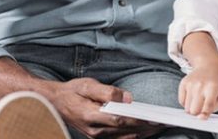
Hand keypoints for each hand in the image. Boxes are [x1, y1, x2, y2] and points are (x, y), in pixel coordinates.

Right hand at [46, 77, 163, 138]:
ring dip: (142, 133)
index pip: (120, 119)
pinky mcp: (97, 137)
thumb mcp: (87, 85)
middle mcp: (94, 130)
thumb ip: (107, 91)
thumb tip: (127, 97)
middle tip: (164, 124)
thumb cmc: (71, 91)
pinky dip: (133, 135)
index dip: (138, 120)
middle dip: (146, 128)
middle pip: (125, 131)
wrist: (54, 103)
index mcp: (91, 115)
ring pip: (123, 137)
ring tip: (158, 127)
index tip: (155, 119)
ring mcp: (95, 136)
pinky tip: (144, 130)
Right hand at [178, 61, 217, 118]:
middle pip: (194, 110)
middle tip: (203, 106)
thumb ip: (215, 107)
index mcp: (213, 88)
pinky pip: (181, 102)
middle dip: (198, 112)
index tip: (202, 117)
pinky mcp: (183, 83)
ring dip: (192, 107)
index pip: (207, 106)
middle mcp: (200, 85)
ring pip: (187, 108)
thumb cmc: (217, 83)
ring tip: (199, 99)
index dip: (204, 115)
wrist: (209, 65)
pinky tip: (193, 96)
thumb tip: (201, 117)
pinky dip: (187, 102)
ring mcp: (191, 84)